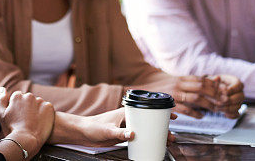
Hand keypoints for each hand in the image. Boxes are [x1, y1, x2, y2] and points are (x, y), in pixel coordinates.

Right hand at [0, 87, 54, 154]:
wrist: (26, 140)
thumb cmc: (12, 129)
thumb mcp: (2, 114)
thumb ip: (2, 99)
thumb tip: (3, 88)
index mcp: (17, 96)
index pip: (18, 98)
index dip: (18, 108)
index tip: (19, 117)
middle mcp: (29, 95)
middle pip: (29, 100)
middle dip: (28, 107)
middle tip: (26, 121)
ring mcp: (40, 100)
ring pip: (38, 104)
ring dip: (37, 110)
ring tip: (33, 122)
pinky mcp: (49, 107)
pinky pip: (47, 108)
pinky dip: (45, 114)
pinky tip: (41, 122)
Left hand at [49, 109, 176, 145]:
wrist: (82, 133)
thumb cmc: (92, 127)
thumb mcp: (106, 130)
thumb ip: (119, 133)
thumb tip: (133, 135)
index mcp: (126, 112)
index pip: (147, 109)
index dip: (160, 111)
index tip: (172, 115)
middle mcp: (128, 118)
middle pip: (149, 121)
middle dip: (162, 127)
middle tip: (171, 135)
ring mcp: (127, 127)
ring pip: (146, 129)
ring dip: (156, 134)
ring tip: (167, 142)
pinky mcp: (124, 136)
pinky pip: (139, 137)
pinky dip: (148, 140)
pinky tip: (153, 145)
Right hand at [153, 75, 231, 117]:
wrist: (140, 89)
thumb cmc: (161, 86)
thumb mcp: (176, 80)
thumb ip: (193, 82)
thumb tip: (214, 80)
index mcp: (180, 78)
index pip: (201, 79)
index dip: (213, 85)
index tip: (222, 90)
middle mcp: (178, 84)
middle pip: (201, 87)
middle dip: (214, 94)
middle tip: (223, 100)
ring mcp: (173, 94)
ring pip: (195, 98)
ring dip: (208, 104)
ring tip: (215, 109)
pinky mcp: (169, 104)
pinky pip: (185, 109)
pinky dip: (195, 113)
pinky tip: (201, 116)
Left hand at [212, 75, 244, 117]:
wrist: (211, 92)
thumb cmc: (212, 83)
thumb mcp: (212, 79)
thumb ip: (213, 79)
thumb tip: (217, 77)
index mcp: (236, 82)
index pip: (239, 85)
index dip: (232, 89)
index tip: (224, 92)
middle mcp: (240, 92)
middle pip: (241, 97)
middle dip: (229, 100)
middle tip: (219, 102)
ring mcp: (239, 102)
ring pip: (238, 106)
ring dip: (228, 108)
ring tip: (217, 108)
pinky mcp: (235, 109)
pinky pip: (236, 114)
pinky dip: (231, 115)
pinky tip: (224, 114)